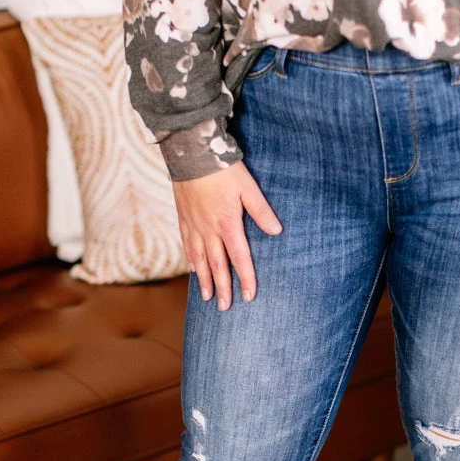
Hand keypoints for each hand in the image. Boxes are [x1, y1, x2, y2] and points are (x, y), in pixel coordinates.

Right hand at [172, 162, 282, 309]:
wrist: (191, 152)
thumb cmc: (223, 169)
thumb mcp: (248, 187)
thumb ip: (261, 211)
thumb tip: (276, 231)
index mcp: (227, 224)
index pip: (239, 258)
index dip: (245, 279)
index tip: (250, 297)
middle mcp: (208, 230)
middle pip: (217, 265)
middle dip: (222, 288)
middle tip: (225, 308)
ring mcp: (193, 225)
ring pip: (199, 260)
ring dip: (205, 280)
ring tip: (208, 298)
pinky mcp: (183, 218)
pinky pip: (187, 245)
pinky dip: (191, 261)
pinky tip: (194, 271)